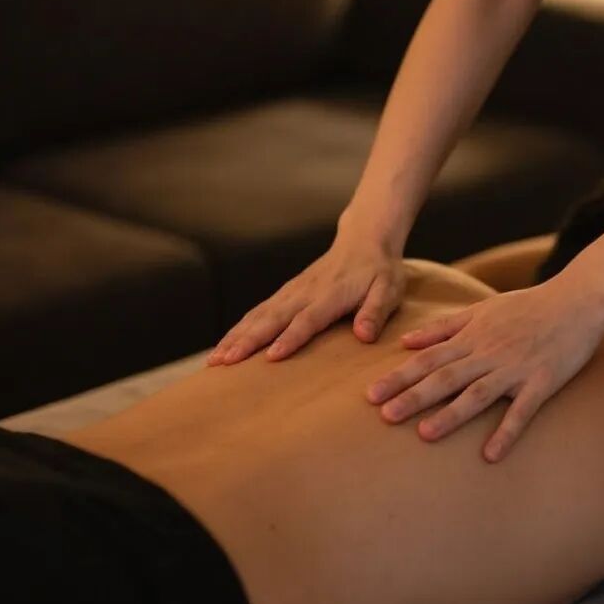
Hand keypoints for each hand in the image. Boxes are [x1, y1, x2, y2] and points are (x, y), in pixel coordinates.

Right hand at [207, 227, 405, 364]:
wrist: (364, 239)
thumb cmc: (379, 270)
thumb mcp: (388, 289)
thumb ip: (375, 311)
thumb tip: (363, 335)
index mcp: (332, 295)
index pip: (308, 319)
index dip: (290, 338)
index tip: (271, 356)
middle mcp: (306, 292)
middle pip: (273, 318)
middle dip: (247, 341)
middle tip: (224, 363)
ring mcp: (293, 291)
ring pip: (259, 315)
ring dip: (235, 336)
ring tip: (214, 361)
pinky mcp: (287, 292)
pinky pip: (258, 311)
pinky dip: (239, 328)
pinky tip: (224, 346)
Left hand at [365, 280, 603, 461]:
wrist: (576, 300)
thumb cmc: (527, 305)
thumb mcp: (481, 309)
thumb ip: (443, 326)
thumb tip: (405, 342)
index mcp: (473, 336)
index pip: (428, 359)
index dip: (399, 376)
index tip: (371, 394)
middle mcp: (489, 353)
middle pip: (445, 377)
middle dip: (413, 396)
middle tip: (384, 416)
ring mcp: (515, 368)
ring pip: (477, 394)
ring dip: (451, 415)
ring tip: (424, 434)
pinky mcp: (542, 382)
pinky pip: (522, 410)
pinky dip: (507, 432)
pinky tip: (490, 455)